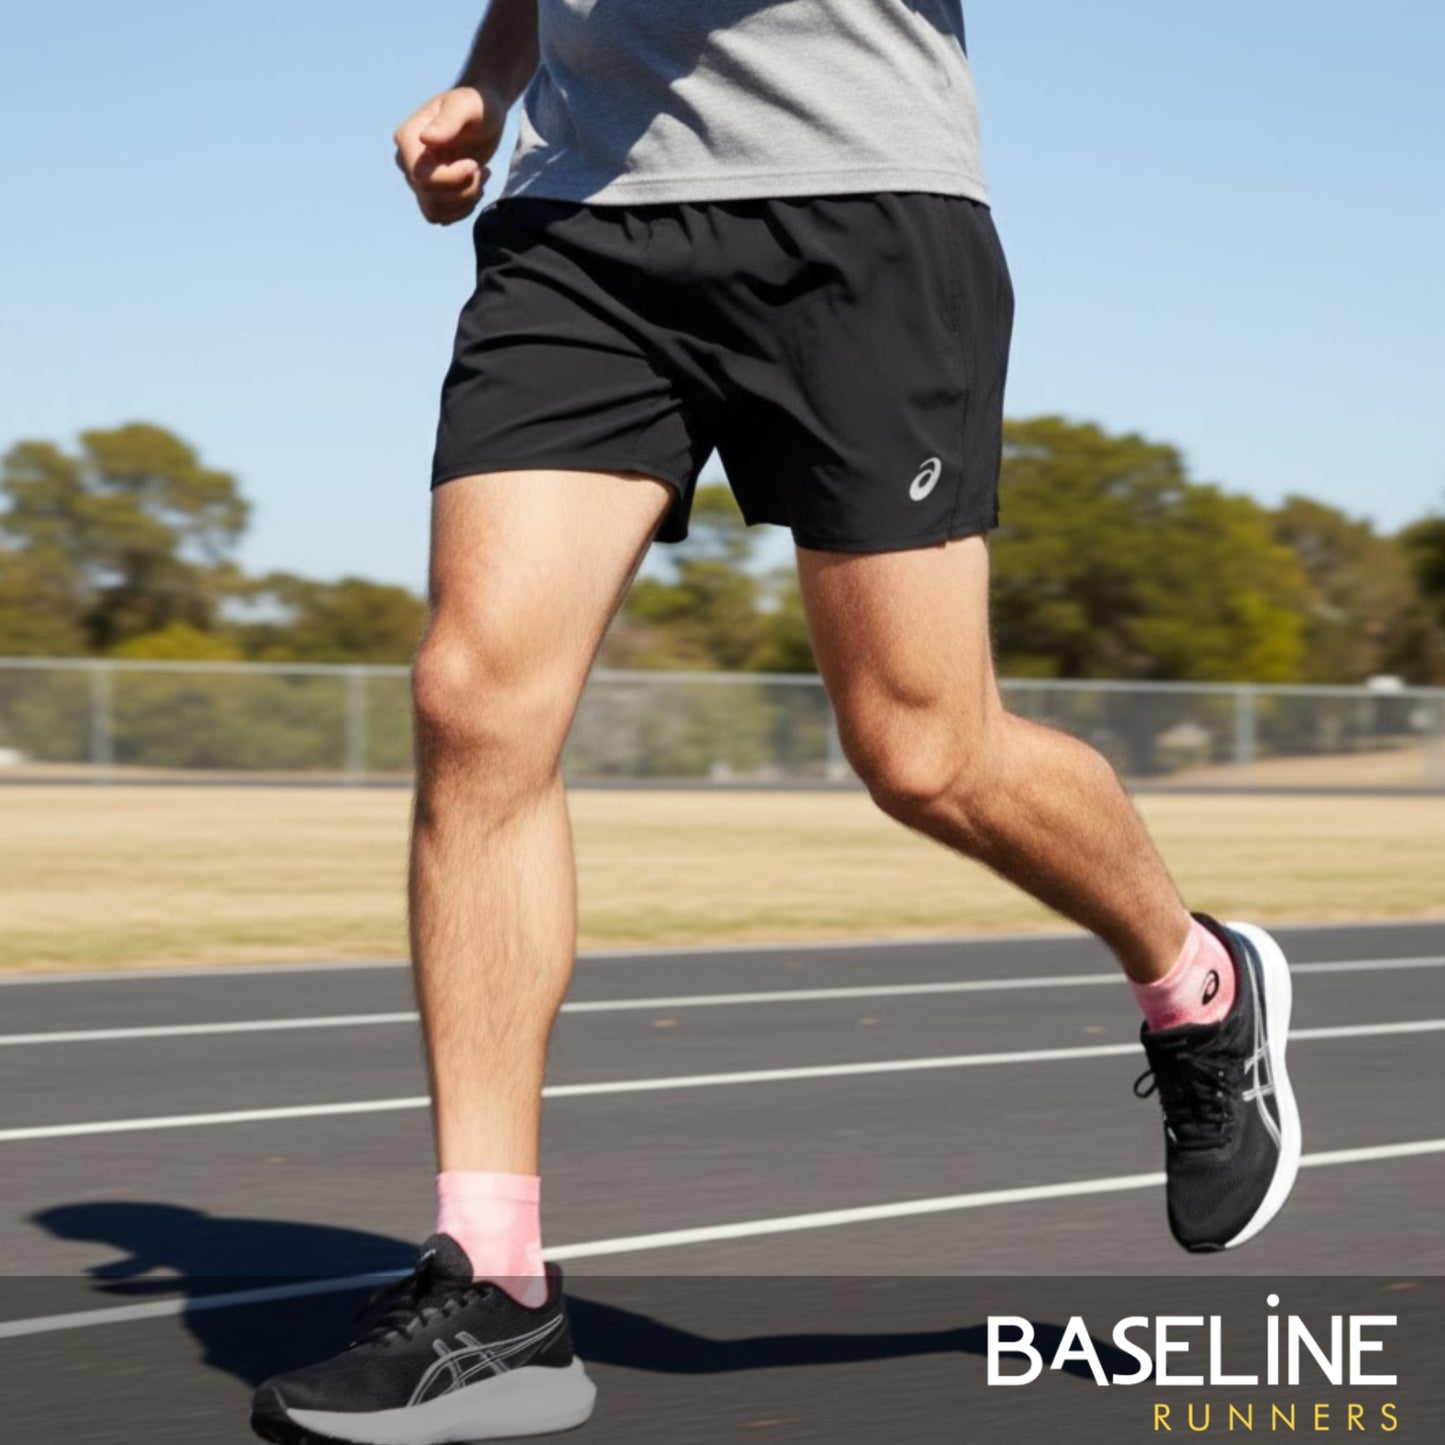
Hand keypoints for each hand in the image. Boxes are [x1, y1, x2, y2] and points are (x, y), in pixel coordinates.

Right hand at [393, 86, 503, 225]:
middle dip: (463, 189)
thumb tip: (426, 139)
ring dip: (464, 201)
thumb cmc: (476, 104)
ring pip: (435, 211)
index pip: (421, 177)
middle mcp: (406, 161)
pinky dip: (464, 208)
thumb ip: (449, 121)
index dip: (452, 179)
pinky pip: (442, 217)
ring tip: (479, 176)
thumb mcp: (468, 106)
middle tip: (479, 168)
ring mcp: (417, 180)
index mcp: (408, 138)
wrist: (484, 114)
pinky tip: (477, 185)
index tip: (474, 164)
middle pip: (429, 197)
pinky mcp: (431, 193)